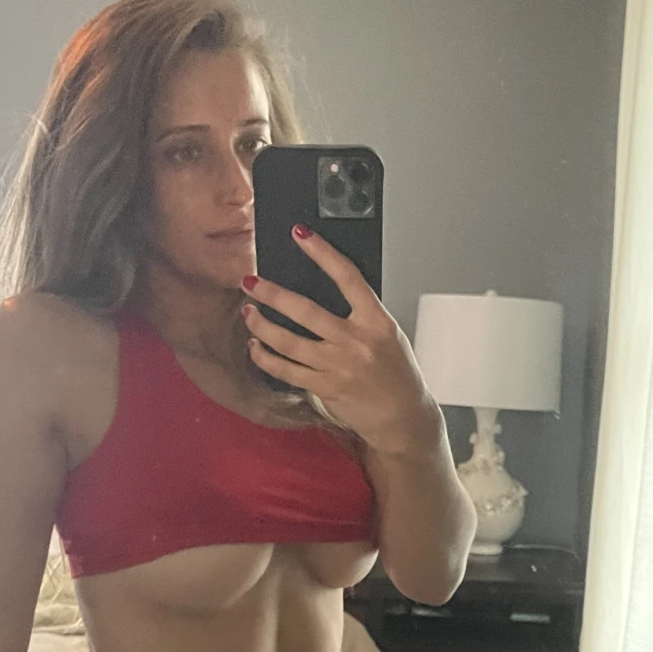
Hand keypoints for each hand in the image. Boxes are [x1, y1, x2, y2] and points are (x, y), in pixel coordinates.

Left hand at [242, 227, 440, 457]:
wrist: (403, 417)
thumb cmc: (397, 374)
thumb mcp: (388, 335)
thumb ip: (361, 315)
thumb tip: (326, 291)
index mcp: (377, 322)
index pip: (348, 277)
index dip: (322, 253)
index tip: (300, 234)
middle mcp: (356, 342)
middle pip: (306, 311)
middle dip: (272, 294)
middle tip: (251, 282)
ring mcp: (339, 366)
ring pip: (290, 342)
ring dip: (262, 326)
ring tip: (249, 313)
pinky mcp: (325, 388)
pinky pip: (287, 371)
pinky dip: (267, 358)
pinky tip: (256, 348)